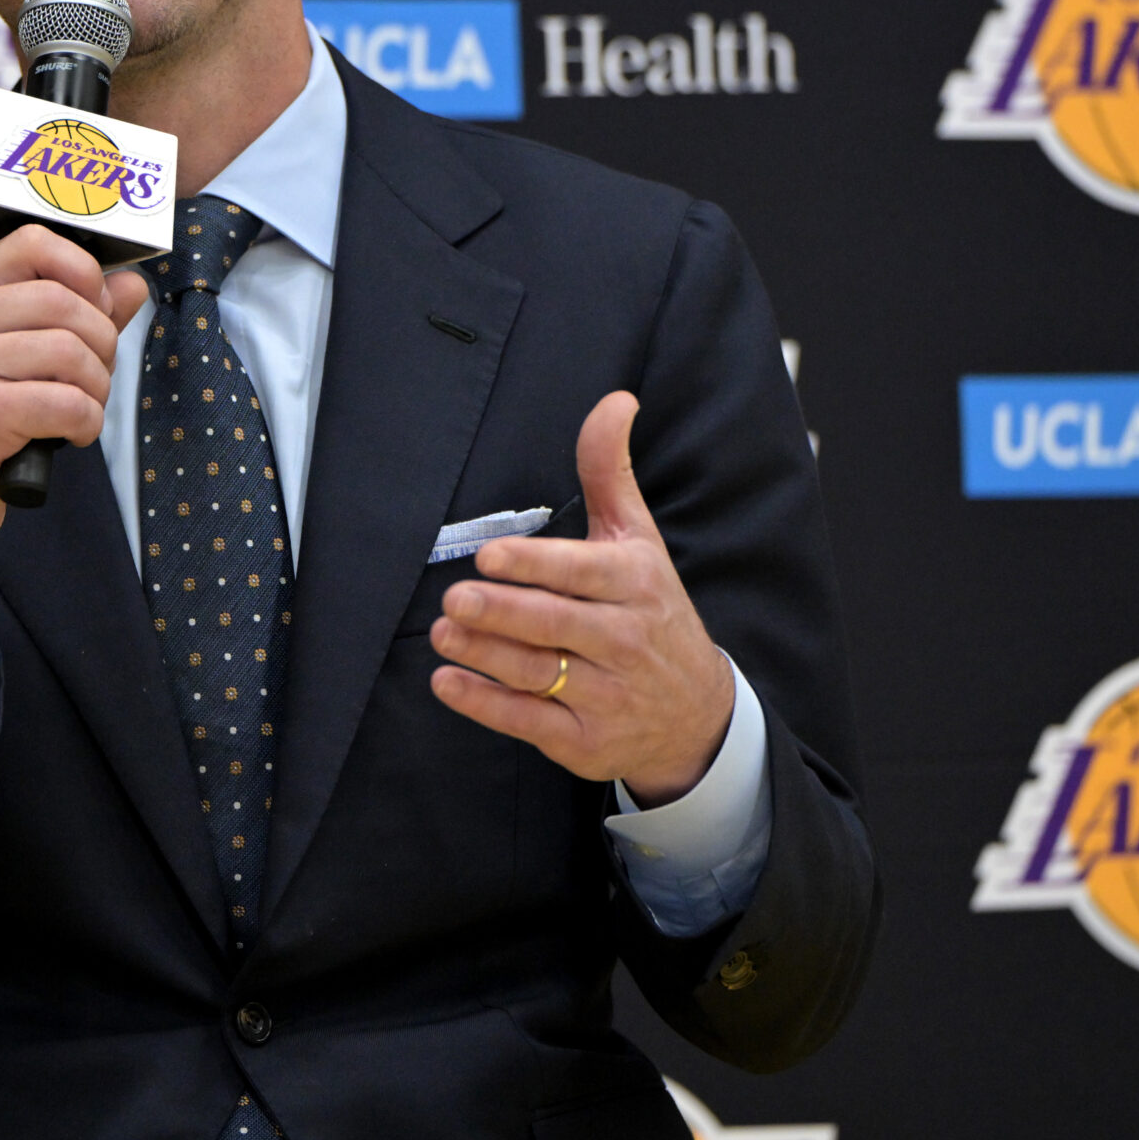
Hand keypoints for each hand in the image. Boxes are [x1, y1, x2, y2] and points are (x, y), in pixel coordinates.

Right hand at [0, 224, 151, 583]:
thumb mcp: (13, 359)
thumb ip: (75, 315)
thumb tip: (132, 283)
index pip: (34, 243)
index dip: (84, 273)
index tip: (96, 310)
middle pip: (62, 300)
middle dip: (101, 343)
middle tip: (94, 379)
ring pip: (70, 351)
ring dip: (97, 388)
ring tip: (82, 411)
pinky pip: (66, 402)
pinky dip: (87, 422)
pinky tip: (71, 436)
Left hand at [428, 391, 733, 804]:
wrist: (696, 715)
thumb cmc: (653, 612)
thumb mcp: (639, 540)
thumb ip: (611, 471)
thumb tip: (615, 399)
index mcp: (634, 584)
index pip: (580, 573)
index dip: (534, 565)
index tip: (489, 555)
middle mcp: (623, 640)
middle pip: (553, 624)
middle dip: (501, 612)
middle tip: (454, 600)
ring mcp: (605, 694)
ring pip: (537, 673)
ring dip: (484, 656)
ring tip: (442, 634)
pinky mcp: (584, 739)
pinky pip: (528, 721)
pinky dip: (486, 705)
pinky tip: (448, 683)